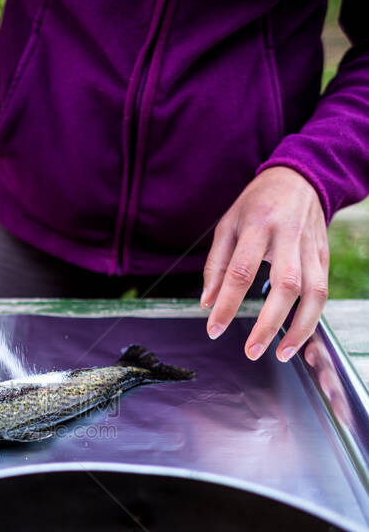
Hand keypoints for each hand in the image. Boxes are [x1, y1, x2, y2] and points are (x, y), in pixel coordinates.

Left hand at [201, 167, 328, 360]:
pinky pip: (322, 292)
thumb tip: (207, 303)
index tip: (214, 329)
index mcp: (259, 225)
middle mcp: (289, 236)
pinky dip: (312, 318)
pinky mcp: (324, 257)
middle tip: (251, 350)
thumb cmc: (257, 205)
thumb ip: (217, 264)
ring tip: (281, 353)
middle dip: (269, 323)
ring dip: (300, 328)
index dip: (227, 303)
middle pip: (285, 285)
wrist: (300, 178)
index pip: (241, 270)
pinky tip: (297, 338)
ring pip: (314, 292)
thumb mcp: (228, 225)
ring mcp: (311, 247)